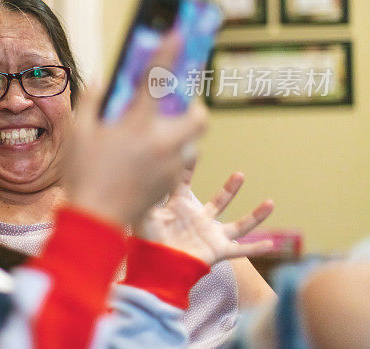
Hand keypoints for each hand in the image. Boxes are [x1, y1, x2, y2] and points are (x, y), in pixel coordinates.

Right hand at [64, 34, 207, 225]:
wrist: (96, 220)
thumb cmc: (82, 174)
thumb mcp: (78, 133)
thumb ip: (91, 101)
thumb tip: (101, 81)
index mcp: (136, 126)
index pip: (156, 80)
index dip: (169, 52)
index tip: (180, 32)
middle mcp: (161, 144)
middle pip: (199, 117)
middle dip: (194, 108)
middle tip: (176, 107)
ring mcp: (170, 167)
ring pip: (189, 142)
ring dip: (177, 136)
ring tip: (152, 140)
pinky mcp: (171, 185)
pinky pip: (177, 164)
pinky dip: (165, 158)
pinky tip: (142, 165)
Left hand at [136, 172, 273, 265]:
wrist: (155, 265)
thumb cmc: (147, 241)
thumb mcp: (145, 214)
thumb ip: (147, 194)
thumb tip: (144, 172)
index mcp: (180, 207)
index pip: (184, 183)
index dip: (188, 168)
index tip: (192, 150)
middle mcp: (199, 219)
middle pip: (219, 201)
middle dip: (230, 188)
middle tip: (240, 174)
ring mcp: (211, 234)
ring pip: (239, 224)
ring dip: (255, 215)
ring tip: (270, 203)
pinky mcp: (217, 250)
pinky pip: (241, 250)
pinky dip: (256, 249)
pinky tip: (272, 245)